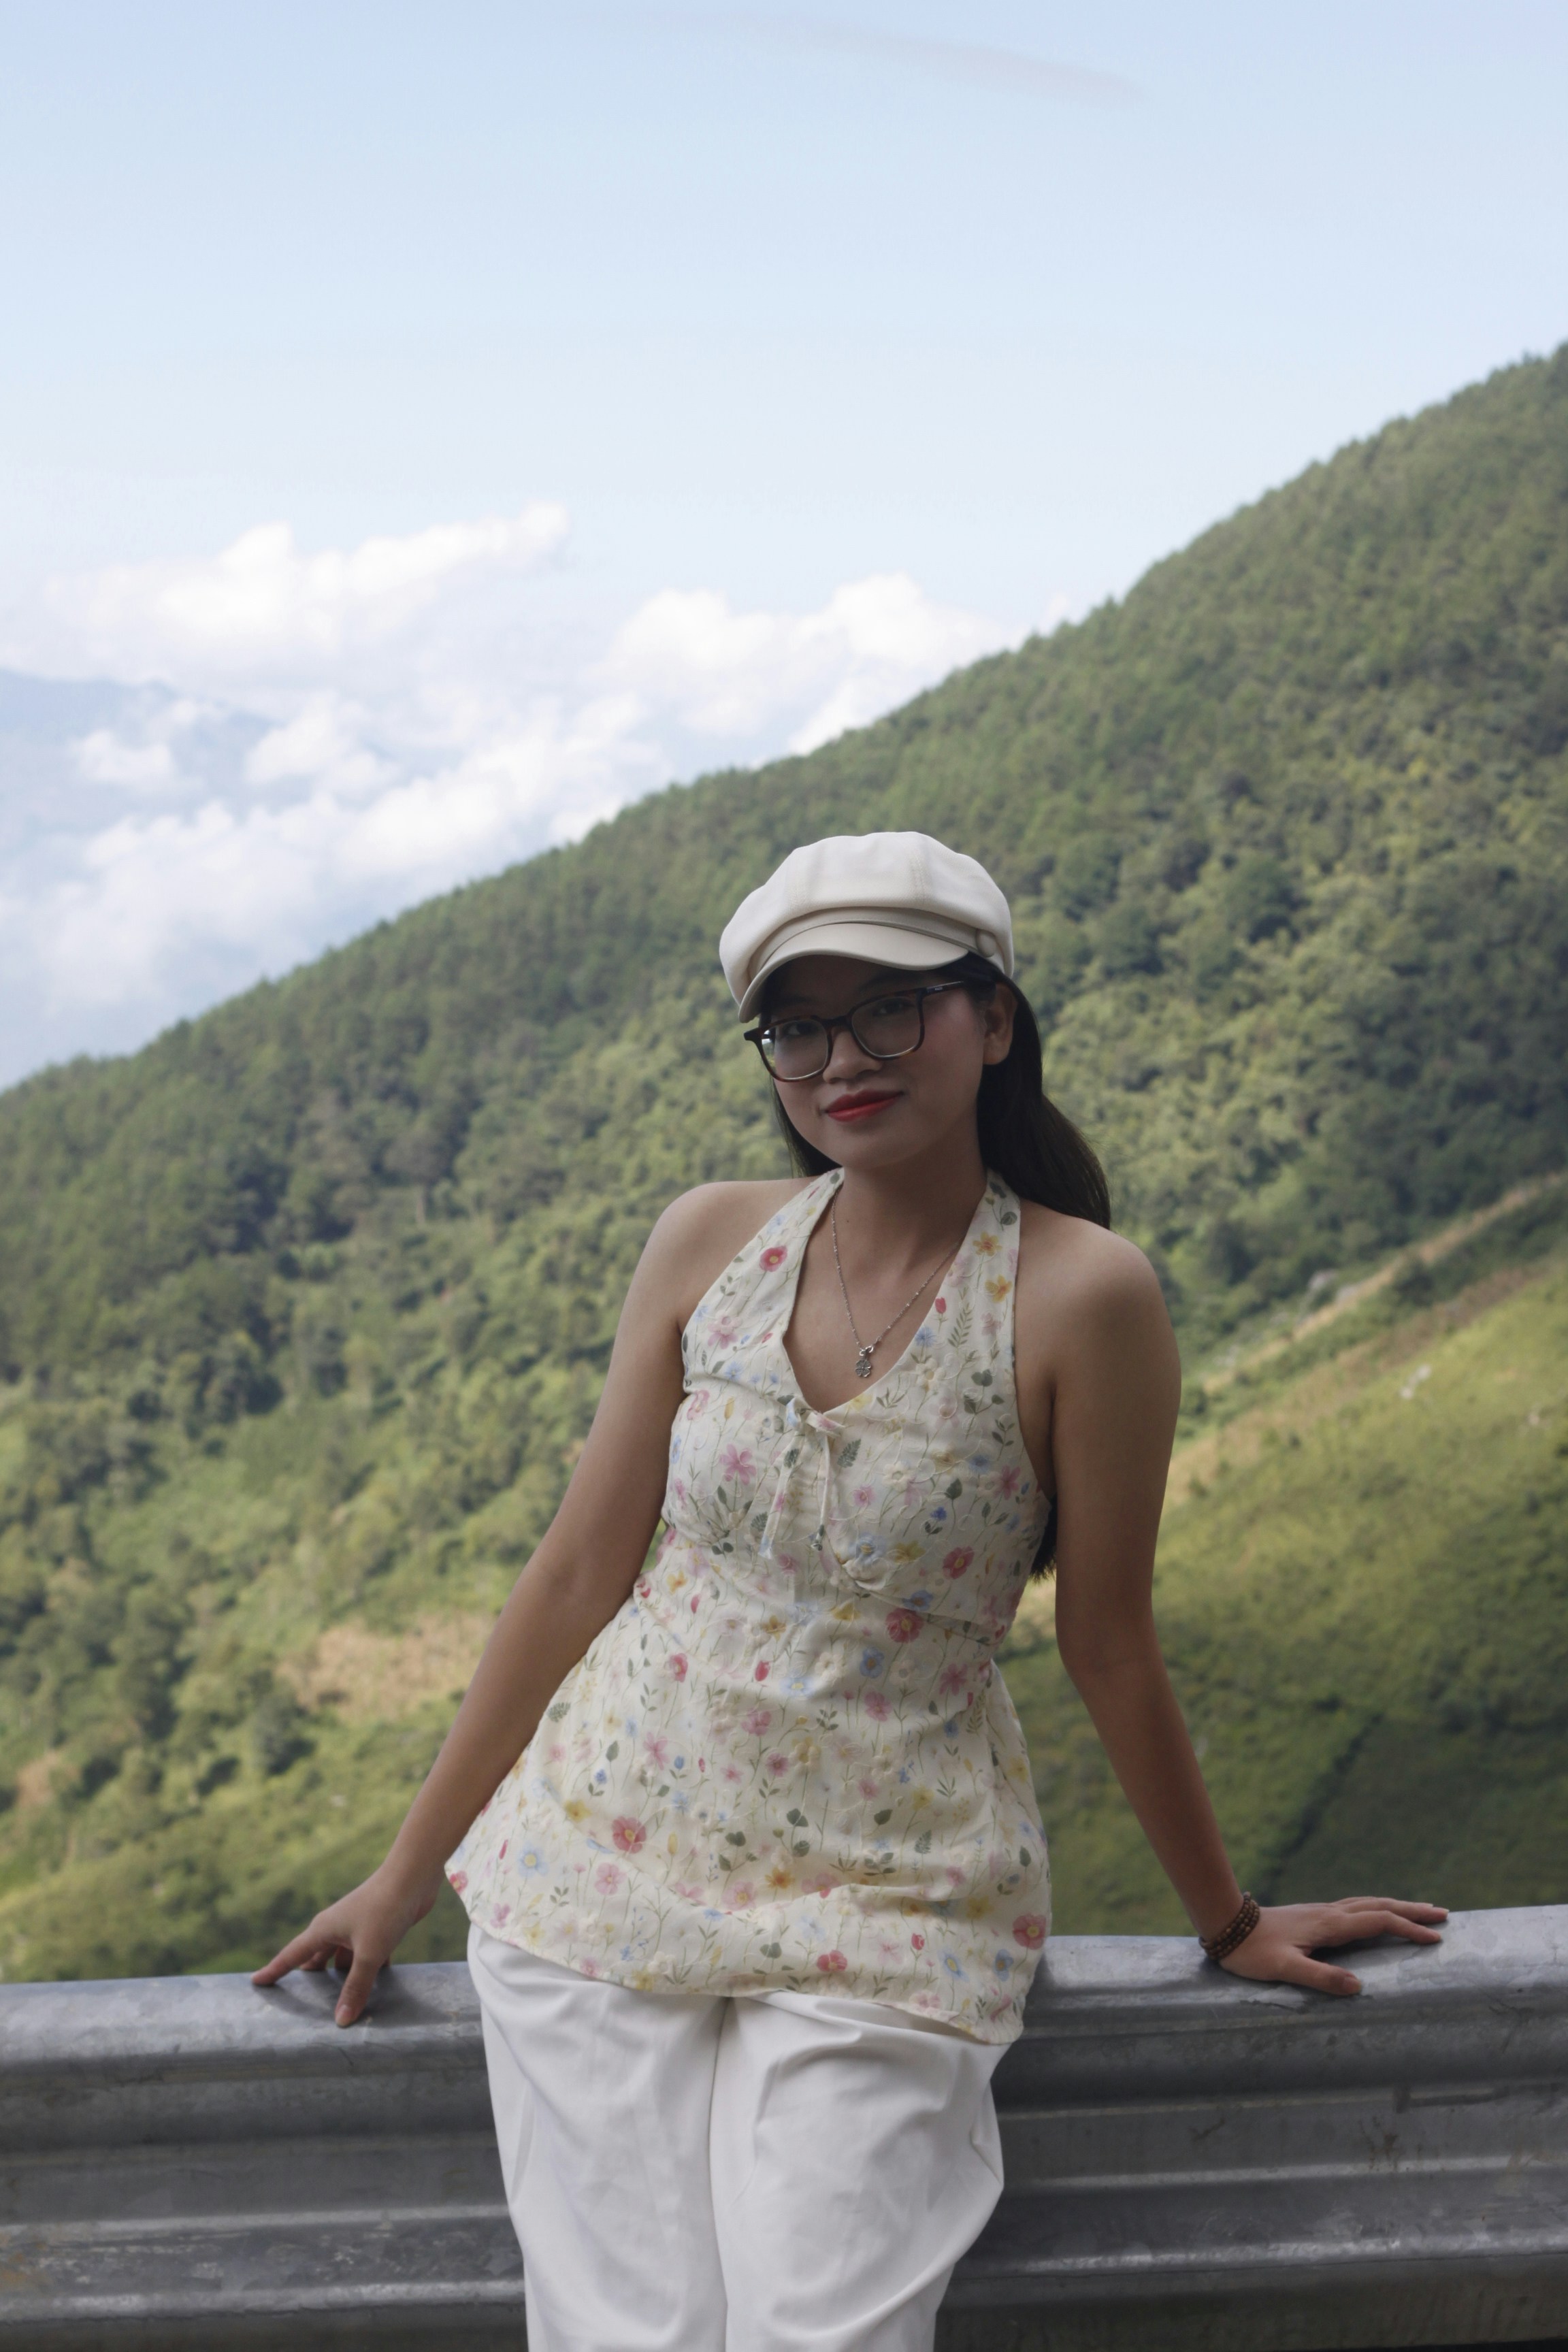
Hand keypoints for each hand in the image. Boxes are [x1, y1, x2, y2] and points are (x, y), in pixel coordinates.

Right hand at [250, 1861, 444, 2024]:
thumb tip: (341, 2021)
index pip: (291, 1956)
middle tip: (301, 2007)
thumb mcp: (369, 1954)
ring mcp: (356, 1927)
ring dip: (343, 1979)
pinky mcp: (377, 1928)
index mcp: (323, 1930)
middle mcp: (335, 1928)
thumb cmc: (385, 1911)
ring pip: (343, 1960)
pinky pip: (366, 1956)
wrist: (413, 1877)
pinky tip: (375, 1990)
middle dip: (310, 1981)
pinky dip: (368, 1972)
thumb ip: (356, 1988)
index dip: (274, 1971)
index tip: (255, 1983)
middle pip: (316, 1960)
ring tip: (341, 2006)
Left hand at [1218, 1896, 1447, 1995]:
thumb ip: (1320, 1977)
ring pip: (1368, 1903)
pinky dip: (1376, 1909)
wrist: (1225, 1923)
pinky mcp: (1313, 1915)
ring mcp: (1321, 1912)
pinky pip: (1355, 1908)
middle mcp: (1330, 1913)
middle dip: (1412, 1910)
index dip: (1408, 1929)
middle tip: (1442, 1914)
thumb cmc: (1252, 1951)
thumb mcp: (1285, 1969)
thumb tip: (1358, 1986)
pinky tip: (1374, 1915)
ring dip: (1396, 1906)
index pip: (1379, 1922)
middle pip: (1379, 1906)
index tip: (1436, 1939)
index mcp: (1330, 1925)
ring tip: (1418, 1910)